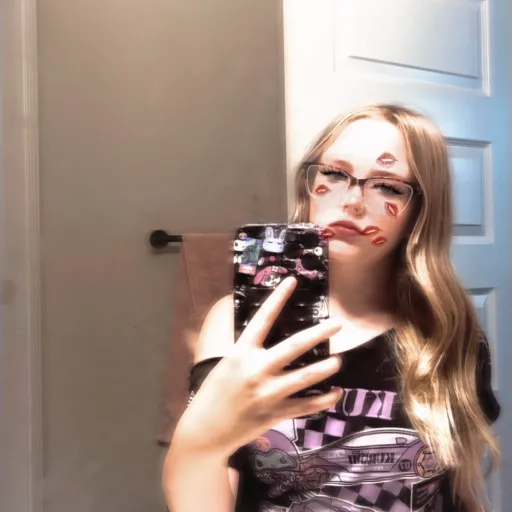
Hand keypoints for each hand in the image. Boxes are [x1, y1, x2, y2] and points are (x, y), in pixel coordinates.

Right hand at [173, 276, 342, 457]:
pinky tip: (336, 392)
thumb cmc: (212, 394)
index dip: (278, 298)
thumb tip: (257, 333)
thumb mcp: (224, 364)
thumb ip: (244, 350)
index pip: (263, 319)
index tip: (292, 281)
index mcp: (241, 353)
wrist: (205, 431)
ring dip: (326, 367)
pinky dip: (324, 399)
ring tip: (338, 360)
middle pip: (294, 347)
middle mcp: (257, 370)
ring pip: (306, 376)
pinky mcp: (276, 414)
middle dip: (319, 333)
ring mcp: (269, 393)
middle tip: (338, 324)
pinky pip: (307, 405)